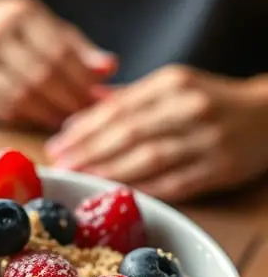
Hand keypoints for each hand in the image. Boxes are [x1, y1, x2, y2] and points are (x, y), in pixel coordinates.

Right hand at [0, 0, 115, 129]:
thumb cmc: (7, 26)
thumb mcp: (41, 24)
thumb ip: (76, 47)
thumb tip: (110, 69)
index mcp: (20, 14)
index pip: (60, 52)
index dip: (82, 80)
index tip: (99, 97)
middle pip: (41, 77)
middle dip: (68, 100)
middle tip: (86, 116)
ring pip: (20, 98)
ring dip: (48, 114)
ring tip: (65, 122)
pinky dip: (22, 118)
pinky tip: (36, 120)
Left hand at [46, 64, 267, 201]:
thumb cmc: (211, 100)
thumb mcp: (173, 85)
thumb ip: (130, 96)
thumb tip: (84, 103)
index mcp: (173, 83)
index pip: (120, 107)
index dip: (85, 127)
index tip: (59, 141)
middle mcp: (189, 108)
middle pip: (129, 133)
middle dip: (89, 151)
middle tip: (61, 164)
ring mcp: (206, 140)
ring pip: (149, 160)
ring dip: (110, 172)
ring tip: (82, 179)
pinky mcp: (218, 169)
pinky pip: (173, 184)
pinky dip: (143, 189)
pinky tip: (119, 193)